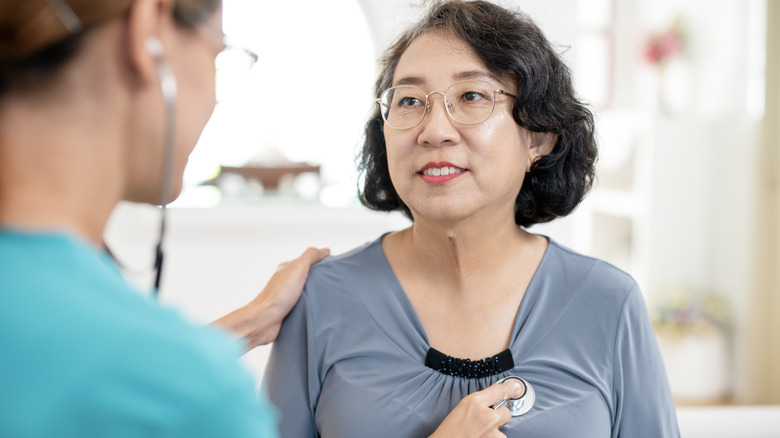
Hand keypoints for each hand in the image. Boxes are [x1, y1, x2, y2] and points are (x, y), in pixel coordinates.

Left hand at [213, 247, 328, 350]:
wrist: (265, 319)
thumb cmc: (279, 295)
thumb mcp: (298, 268)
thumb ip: (310, 256)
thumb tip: (324, 250)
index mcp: (287, 269)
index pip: (307, 261)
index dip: (320, 262)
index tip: (333, 266)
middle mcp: (286, 281)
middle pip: (307, 277)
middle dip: (320, 279)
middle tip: (333, 282)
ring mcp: (286, 296)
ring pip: (306, 292)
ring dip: (315, 295)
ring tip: (328, 296)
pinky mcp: (287, 310)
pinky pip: (303, 306)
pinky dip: (310, 307)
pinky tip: (317, 309)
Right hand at [429, 379, 524, 437]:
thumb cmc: (447, 433)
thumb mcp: (459, 411)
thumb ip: (477, 405)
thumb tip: (491, 402)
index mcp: (474, 402)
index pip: (498, 391)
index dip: (509, 388)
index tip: (516, 387)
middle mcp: (487, 416)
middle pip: (505, 412)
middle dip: (498, 416)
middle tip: (484, 422)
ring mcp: (493, 433)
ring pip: (502, 429)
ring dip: (494, 432)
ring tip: (478, 434)